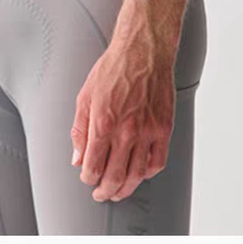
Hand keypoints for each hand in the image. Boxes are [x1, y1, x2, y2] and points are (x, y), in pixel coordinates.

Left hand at [70, 20, 176, 202]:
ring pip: (137, 175)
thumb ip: (80, 130)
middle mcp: (126, 131)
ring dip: (126, 188)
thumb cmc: (114, 69)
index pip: (93, 167)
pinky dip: (148, 173)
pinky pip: (158, 161)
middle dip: (105, 190)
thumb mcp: (85, 96)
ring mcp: (147, 131)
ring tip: (119, 190)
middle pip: (115, 177)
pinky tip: (141, 172)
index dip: (88, 178)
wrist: (143, 50)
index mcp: (103, 123)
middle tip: (102, 193)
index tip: (88, 178)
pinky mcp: (164, 127)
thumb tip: (78, 157)